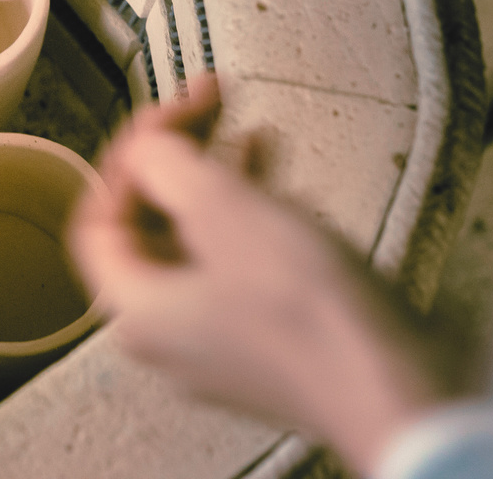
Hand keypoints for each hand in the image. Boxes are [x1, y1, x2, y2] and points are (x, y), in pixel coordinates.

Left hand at [71, 82, 463, 473]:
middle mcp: (167, 333)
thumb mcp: (223, 209)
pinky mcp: (268, 339)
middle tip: (208, 104)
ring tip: (245, 129)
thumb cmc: (309, 314)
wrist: (394, 388)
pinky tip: (280, 181)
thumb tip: (149, 145)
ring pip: (197, 240)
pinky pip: (240, 264)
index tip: (171, 114)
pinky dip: (251, 214)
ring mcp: (218, 341)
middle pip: (148, 224)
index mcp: (137, 309)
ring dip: (216, 177)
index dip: (128, 155)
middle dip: (175, 156)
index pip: (99, 217)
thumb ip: (168, 163)